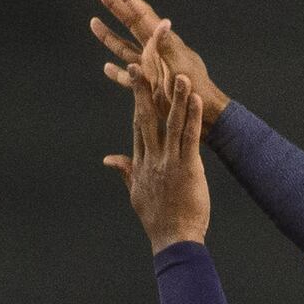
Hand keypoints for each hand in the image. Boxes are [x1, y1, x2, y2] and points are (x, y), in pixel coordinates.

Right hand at [92, 0, 227, 126]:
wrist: (202, 114)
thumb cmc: (196, 89)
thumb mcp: (181, 65)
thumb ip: (167, 45)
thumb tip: (164, 21)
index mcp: (163, 43)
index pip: (141, 15)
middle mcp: (154, 52)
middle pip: (130, 24)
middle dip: (115, 6)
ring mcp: (150, 68)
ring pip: (123, 48)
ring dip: (109, 36)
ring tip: (93, 22)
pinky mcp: (148, 86)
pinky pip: (128, 77)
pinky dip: (117, 72)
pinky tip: (107, 67)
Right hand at [106, 40, 210, 250]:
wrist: (173, 240)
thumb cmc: (158, 220)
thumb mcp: (136, 194)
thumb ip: (125, 171)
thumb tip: (108, 159)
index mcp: (141, 162)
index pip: (137, 124)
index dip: (137, 100)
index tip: (134, 78)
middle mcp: (152, 158)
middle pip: (146, 117)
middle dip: (145, 90)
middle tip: (142, 63)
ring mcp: (169, 162)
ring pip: (171, 123)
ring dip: (175, 97)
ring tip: (179, 75)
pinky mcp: (187, 168)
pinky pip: (190, 137)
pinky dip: (192, 117)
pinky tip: (195, 99)